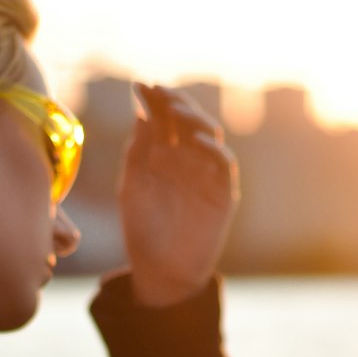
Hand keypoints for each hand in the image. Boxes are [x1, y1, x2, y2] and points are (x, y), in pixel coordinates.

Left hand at [118, 83, 239, 305]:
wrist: (160, 271)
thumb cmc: (143, 229)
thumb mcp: (133, 186)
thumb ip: (137, 152)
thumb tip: (142, 112)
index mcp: (165, 154)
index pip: (165, 119)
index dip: (156, 100)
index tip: (141, 85)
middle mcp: (188, 159)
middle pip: (189, 121)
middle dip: (176, 103)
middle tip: (160, 92)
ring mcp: (207, 175)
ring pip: (209, 136)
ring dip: (194, 120)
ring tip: (175, 112)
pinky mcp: (222, 194)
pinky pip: (224, 165)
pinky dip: (213, 150)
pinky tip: (197, 141)